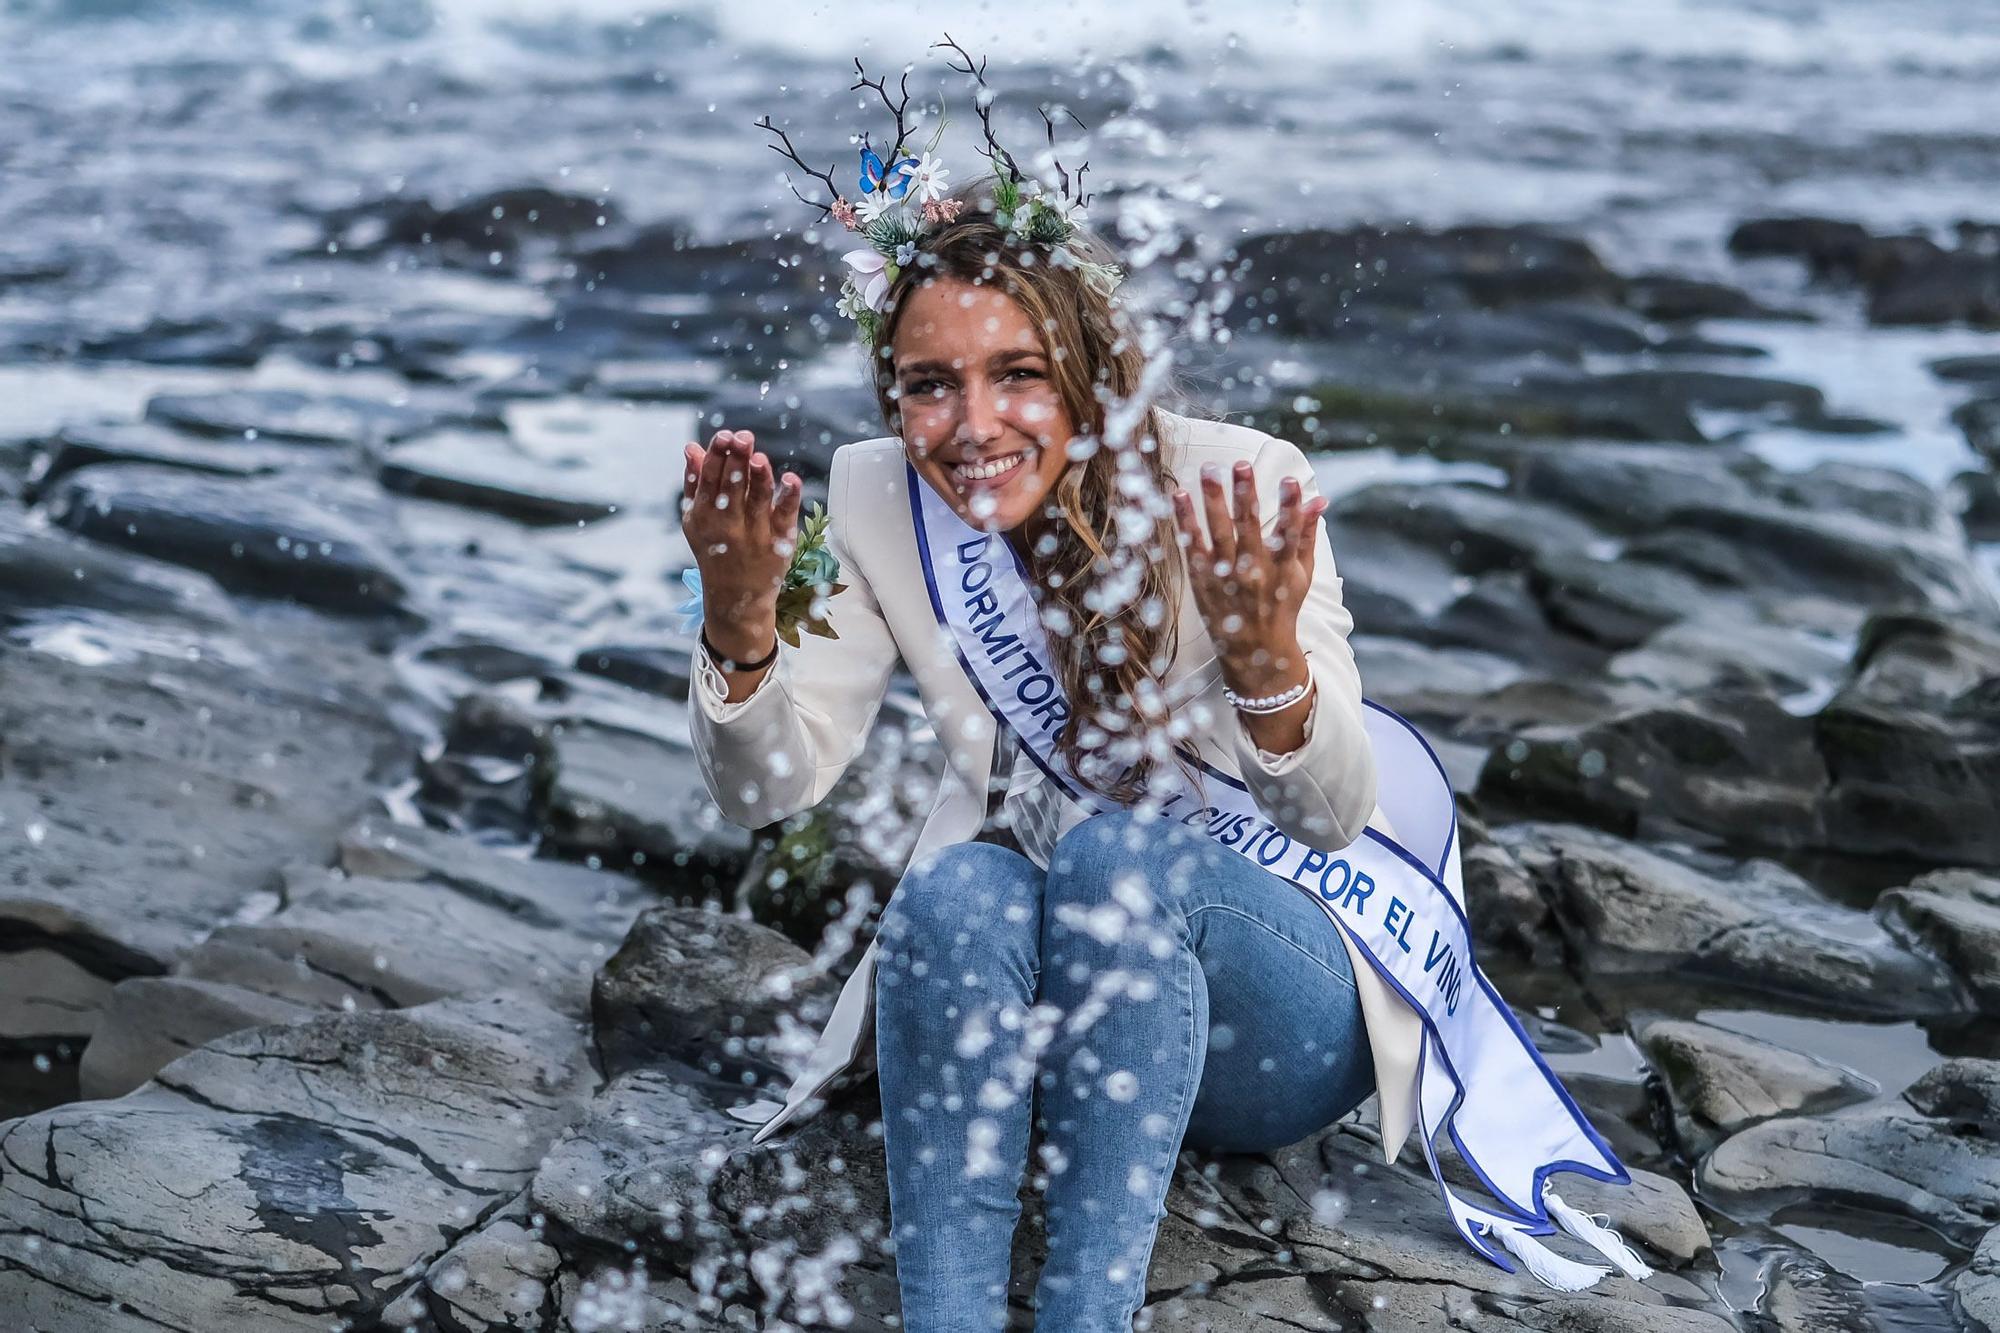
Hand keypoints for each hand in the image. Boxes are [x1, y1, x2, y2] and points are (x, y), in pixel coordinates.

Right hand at [682, 429, 802, 664]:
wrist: (735, 597)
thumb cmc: (714, 548)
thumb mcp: (696, 519)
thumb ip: (695, 482)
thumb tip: (692, 446)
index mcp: (704, 515)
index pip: (710, 479)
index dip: (718, 456)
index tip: (725, 435)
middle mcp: (728, 525)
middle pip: (733, 487)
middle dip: (737, 461)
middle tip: (743, 437)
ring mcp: (755, 534)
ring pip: (758, 500)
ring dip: (759, 477)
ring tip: (758, 457)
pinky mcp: (779, 541)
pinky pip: (785, 515)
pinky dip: (789, 497)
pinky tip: (790, 479)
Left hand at [1171, 461, 1327, 697]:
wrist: (1255, 651)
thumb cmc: (1281, 607)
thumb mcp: (1301, 574)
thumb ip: (1307, 535)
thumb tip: (1318, 499)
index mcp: (1282, 569)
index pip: (1289, 534)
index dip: (1290, 507)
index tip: (1290, 481)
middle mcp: (1254, 572)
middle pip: (1250, 528)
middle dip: (1246, 495)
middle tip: (1241, 465)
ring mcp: (1226, 576)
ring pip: (1219, 533)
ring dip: (1213, 500)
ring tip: (1209, 471)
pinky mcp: (1203, 580)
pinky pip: (1193, 546)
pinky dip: (1186, 520)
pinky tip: (1180, 495)